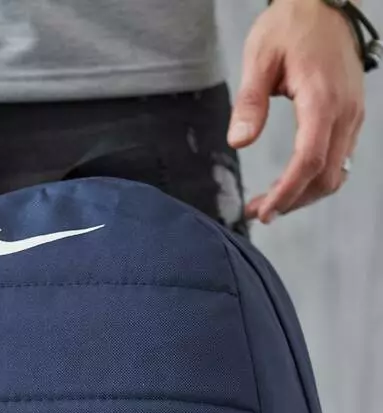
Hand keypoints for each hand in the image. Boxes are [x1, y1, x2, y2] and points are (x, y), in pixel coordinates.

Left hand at [228, 0, 365, 221]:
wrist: (325, 1)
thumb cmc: (290, 25)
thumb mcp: (259, 58)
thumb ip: (250, 102)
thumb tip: (240, 142)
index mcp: (322, 99)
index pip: (309, 161)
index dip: (287, 192)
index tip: (264, 211)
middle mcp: (344, 112)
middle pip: (325, 177)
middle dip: (292, 202)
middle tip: (259, 212)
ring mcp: (353, 115)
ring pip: (336, 173)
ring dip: (304, 195)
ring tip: (271, 203)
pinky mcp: (352, 114)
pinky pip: (340, 159)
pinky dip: (316, 178)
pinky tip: (291, 182)